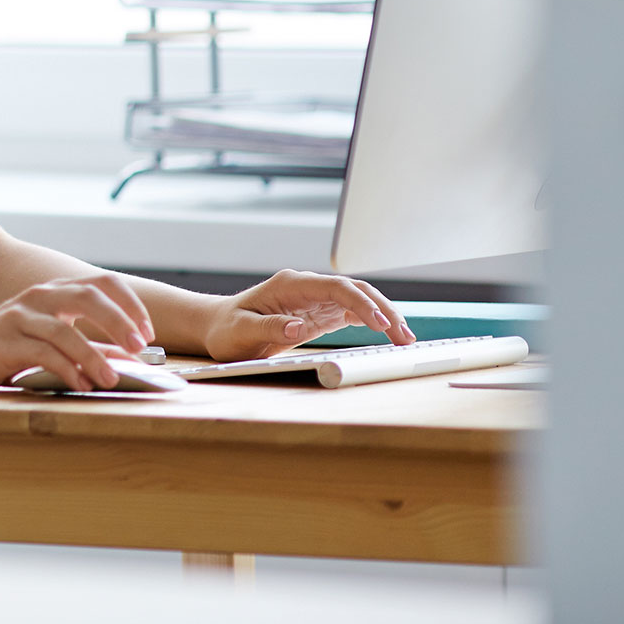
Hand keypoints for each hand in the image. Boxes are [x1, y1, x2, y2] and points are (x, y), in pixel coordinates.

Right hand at [0, 275, 154, 391]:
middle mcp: (38, 298)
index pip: (102, 283)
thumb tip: (128, 359)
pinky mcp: (4, 342)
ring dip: (94, 356)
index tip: (147, 333)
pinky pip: (42, 353)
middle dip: (119, 322)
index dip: (130, 304)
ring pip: (65, 330)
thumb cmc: (3, 349)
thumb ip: (87, 348)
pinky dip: (66, 370)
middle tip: (139, 348)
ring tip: (112, 379)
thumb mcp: (50, 344)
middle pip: (88, 297)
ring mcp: (19, 317)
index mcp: (54, 294)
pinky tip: (80, 385)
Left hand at [203, 269, 413, 360]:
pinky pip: (353, 313)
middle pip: (355, 290)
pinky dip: (373, 322)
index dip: (360, 303)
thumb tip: (297, 327)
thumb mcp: (241, 331)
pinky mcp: (320, 313)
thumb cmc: (227, 328)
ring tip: (405, 339)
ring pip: (359, 300)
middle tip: (404, 336)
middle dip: (383, 309)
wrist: (218, 326)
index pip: (335, 287)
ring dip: (384, 315)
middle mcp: (307, 287)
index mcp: (290, 285)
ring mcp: (316, 299)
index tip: (379, 322)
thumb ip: (268, 327)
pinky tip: (390, 334)